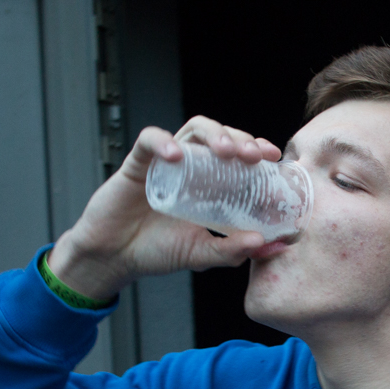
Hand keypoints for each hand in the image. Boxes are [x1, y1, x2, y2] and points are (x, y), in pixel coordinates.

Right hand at [47, 116, 281, 299]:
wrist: (114, 258)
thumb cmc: (157, 251)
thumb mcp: (201, 253)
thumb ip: (230, 251)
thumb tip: (263, 242)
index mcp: (210, 184)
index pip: (239, 156)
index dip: (257, 149)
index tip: (274, 157)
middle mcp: (192, 167)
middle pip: (221, 136)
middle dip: (241, 138)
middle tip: (253, 155)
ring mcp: (165, 162)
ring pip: (193, 130)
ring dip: (214, 133)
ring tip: (225, 151)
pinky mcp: (136, 164)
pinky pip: (149, 140)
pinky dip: (163, 141)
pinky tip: (175, 154)